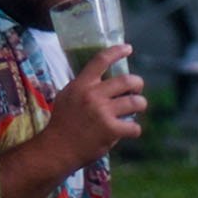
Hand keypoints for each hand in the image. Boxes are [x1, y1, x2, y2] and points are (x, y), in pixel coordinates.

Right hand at [47, 44, 146, 160]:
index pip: (101, 60)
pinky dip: (135, 129)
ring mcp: (103, 113)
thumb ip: (83, 86)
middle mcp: (93, 95)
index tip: (128, 48)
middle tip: (138, 88)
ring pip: (135, 103)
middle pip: (126, 81)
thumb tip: (101, 77)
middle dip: (138, 83)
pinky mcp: (110, 130)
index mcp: (82, 85)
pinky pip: (133, 126)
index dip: (117, 51)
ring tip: (139, 107)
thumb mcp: (66, 96)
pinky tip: (131, 130)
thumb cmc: (61, 123)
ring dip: (141, 104)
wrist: (56, 149)